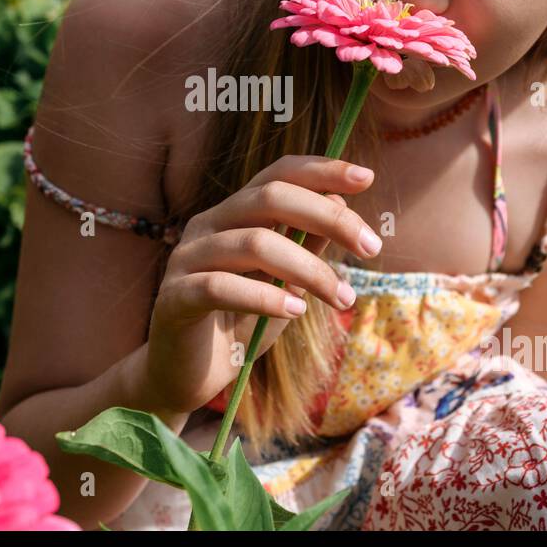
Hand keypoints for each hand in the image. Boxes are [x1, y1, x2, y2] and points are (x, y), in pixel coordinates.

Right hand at [140, 155, 379, 416]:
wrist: (190, 376)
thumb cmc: (241, 323)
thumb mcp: (285, 282)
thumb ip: (306, 244)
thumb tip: (340, 202)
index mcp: (233, 213)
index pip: (277, 174)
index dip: (321, 170)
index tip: (366, 177)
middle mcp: (207, 225)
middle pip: (270, 198)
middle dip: (329, 217)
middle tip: (372, 248)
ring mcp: (186, 258)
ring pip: (254, 243)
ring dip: (310, 269)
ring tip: (342, 298)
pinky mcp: (174, 297)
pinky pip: (222, 286)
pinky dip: (265, 297)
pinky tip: (295, 312)